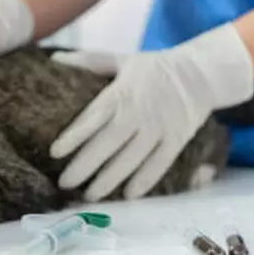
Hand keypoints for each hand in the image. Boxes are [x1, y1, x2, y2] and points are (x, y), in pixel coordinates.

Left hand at [49, 23, 253, 200]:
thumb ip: (89, 61)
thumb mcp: (121, 59)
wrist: (198, 73)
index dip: (73, 136)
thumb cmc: (153, 68)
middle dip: (85, 165)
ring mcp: (159, 128)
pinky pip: (159, 164)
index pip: (93, 117)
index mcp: (121, 92)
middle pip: (108, 142)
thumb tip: (55, 58)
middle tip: (65, 183)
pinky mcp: (177, 140)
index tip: (54, 152)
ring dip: (110, 179)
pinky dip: (145, 181)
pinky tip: (128, 195)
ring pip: (131, 158)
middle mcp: (138, 112)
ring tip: (90, 195)